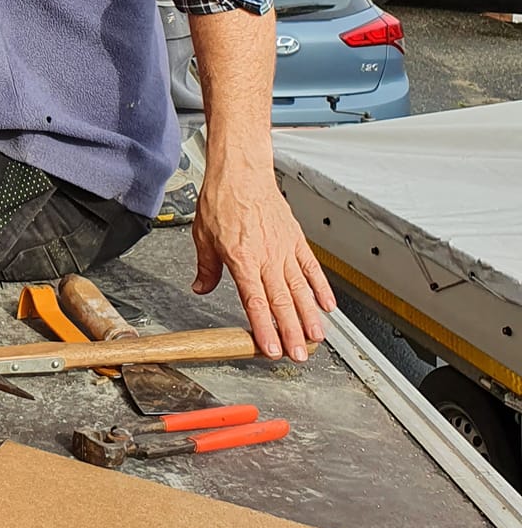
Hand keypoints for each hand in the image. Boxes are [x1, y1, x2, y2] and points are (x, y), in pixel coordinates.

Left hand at [192, 166, 334, 361]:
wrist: (241, 171)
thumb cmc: (222, 199)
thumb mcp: (203, 236)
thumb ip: (206, 267)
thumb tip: (201, 288)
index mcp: (242, 259)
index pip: (254, 302)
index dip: (264, 329)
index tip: (270, 349)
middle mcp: (266, 257)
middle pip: (282, 302)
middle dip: (291, 333)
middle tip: (299, 355)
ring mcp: (284, 249)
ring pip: (300, 290)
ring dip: (309, 317)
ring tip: (316, 338)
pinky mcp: (296, 239)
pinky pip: (311, 268)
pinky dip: (321, 287)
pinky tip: (327, 305)